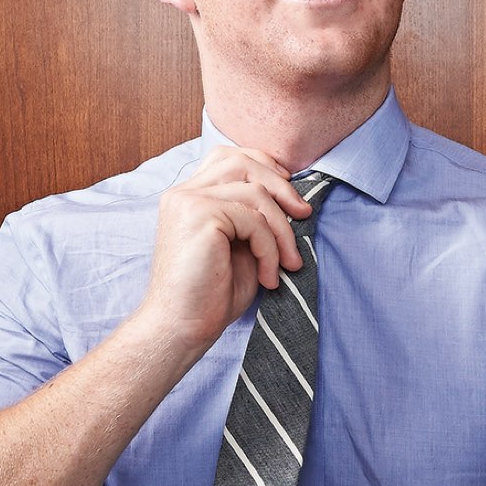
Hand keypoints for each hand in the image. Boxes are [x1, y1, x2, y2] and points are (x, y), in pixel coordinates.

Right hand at [133, 146, 311, 350]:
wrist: (180, 328)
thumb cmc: (210, 295)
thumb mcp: (239, 246)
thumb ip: (254, 216)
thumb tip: (294, 198)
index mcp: (188, 195)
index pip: (229, 156)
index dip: (265, 166)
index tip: (290, 197)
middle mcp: (183, 192)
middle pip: (245, 163)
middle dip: (283, 188)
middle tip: (305, 216)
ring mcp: (188, 201)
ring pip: (256, 192)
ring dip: (281, 229)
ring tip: (287, 262)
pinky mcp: (199, 215)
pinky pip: (255, 220)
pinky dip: (270, 249)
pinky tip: (268, 277)